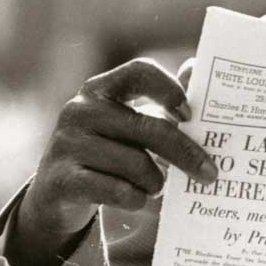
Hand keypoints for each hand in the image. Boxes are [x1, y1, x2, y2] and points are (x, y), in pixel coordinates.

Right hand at [7, 58, 216, 265]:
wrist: (56, 195)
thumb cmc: (107, 151)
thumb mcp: (130, 123)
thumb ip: (162, 101)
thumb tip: (195, 67)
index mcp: (101, 89)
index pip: (140, 71)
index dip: (170, 89)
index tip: (189, 115)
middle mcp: (79, 110)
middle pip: (149, 128)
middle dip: (185, 153)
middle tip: (210, 173)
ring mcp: (66, 144)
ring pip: (136, 164)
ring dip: (156, 182)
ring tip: (157, 187)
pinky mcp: (61, 180)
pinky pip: (117, 191)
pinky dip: (137, 199)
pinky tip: (138, 199)